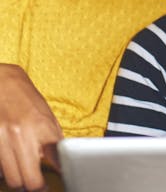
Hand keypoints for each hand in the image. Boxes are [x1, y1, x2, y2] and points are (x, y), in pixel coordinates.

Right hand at [0, 64, 62, 190]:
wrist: (0, 81)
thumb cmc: (25, 96)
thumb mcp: (45, 113)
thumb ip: (51, 137)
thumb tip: (59, 158)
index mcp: (42, 126)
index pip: (56, 160)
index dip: (61, 173)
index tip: (62, 177)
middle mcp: (21, 136)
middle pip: (29, 181)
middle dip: (36, 185)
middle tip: (40, 184)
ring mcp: (2, 141)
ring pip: (12, 179)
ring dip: (19, 180)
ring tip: (24, 172)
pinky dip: (4, 171)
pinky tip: (9, 162)